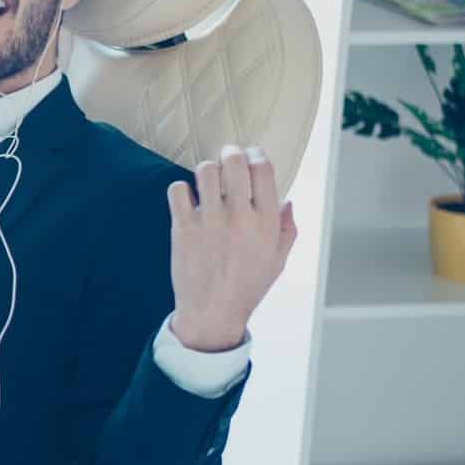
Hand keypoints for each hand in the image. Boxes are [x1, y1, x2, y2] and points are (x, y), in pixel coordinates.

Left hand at [165, 145, 298, 351]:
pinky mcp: (184, 228)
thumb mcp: (277, 260)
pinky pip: (177, 190)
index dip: (256, 154)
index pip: (264, 170)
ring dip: (206, 169)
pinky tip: (186, 197)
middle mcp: (240, 217)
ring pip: (205, 171)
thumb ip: (286, 229)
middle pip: (235, 163)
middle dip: (231, 152)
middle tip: (227, 155)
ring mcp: (210, 221)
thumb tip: (287, 202)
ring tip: (207, 179)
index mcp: (266, 222)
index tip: (251, 154)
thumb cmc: (246, 286)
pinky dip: (180, 189)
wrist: (212, 312)